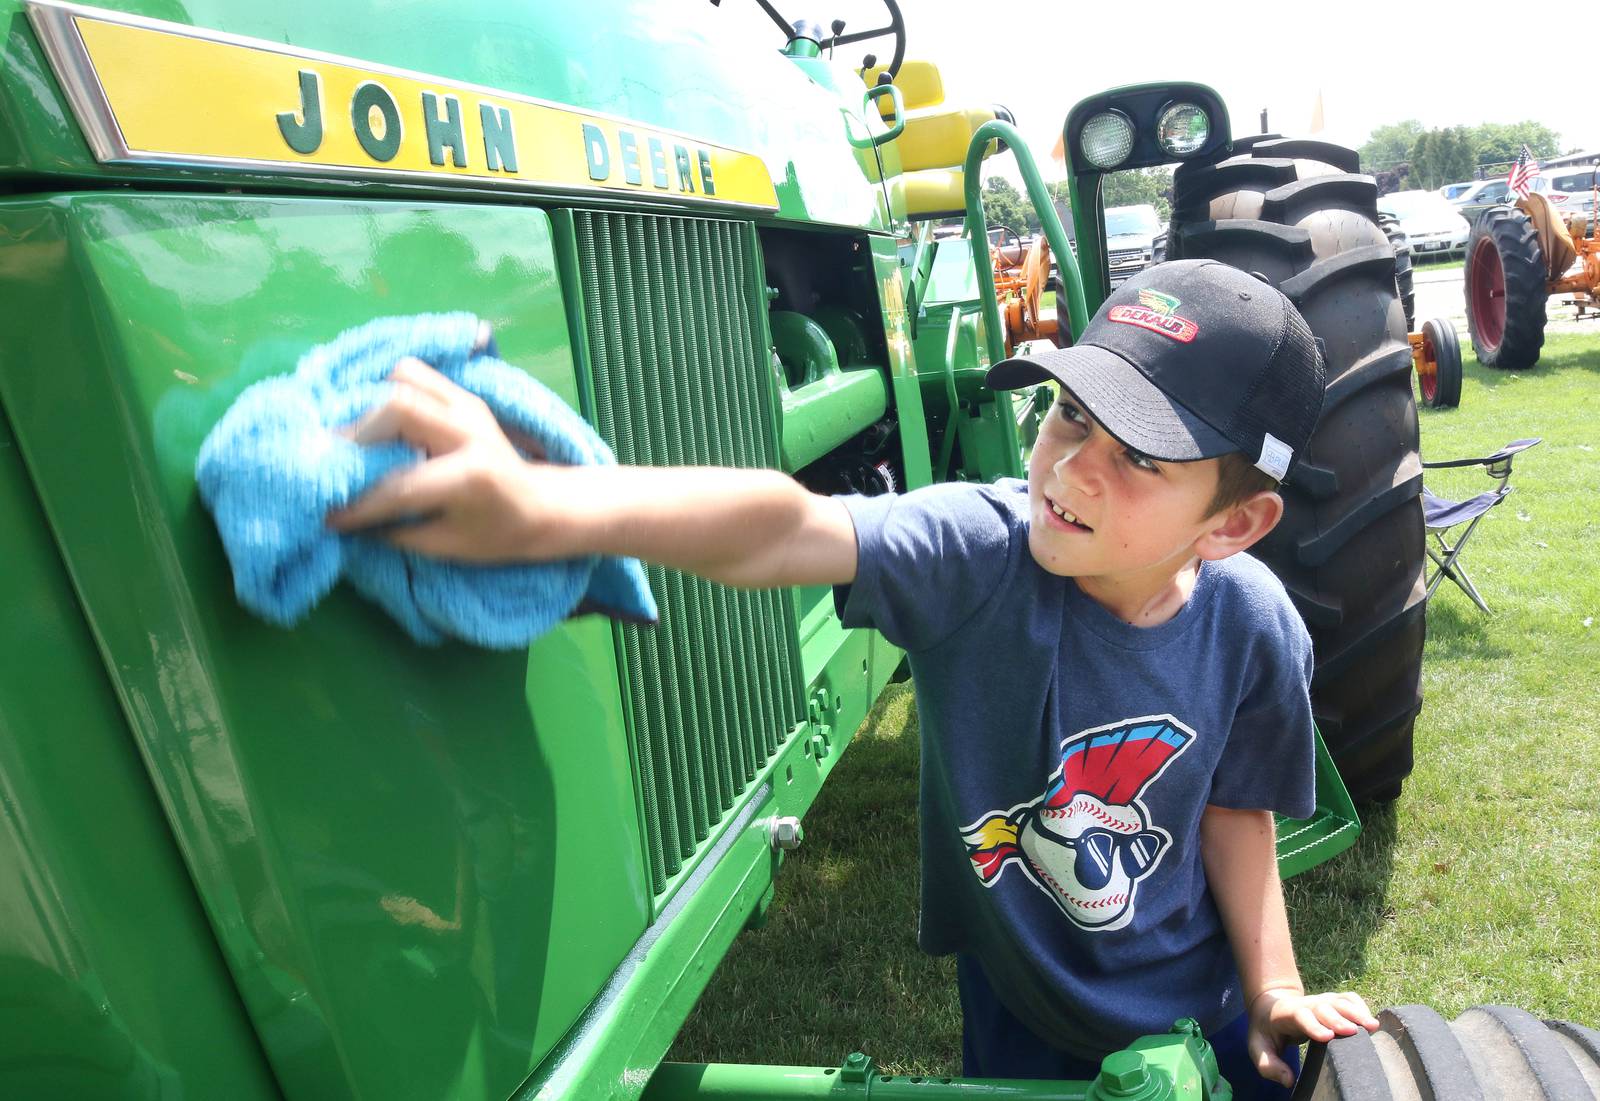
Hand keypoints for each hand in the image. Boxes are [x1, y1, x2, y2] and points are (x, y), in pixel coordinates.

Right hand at [326, 357, 580, 561]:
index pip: (398, 483)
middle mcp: (469, 430)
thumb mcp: (445, 545)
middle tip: (332, 461)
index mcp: (471, 475)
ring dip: (369, 404)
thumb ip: (392, 530)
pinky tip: (373, 418)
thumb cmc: (497, 534)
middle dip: (355, 434)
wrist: (543, 506)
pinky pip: (415, 375)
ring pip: (404, 377)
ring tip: (352, 439)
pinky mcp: (463, 396)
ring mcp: (467, 405)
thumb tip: (339, 518)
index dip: (357, 502)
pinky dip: (386, 389)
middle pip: (397, 405)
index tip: (326, 514)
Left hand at [1247, 987, 1378, 1087]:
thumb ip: (1268, 1065)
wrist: (1270, 1008)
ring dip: (1355, 1012)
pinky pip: (1348, 999)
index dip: (1313, 1025)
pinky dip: (1360, 1006)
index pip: (1300, 1016)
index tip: (1327, 1037)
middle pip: (1323, 1007)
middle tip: (1354, 1032)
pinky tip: (1371, 1021)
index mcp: (1286, 1014)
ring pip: (1339, 1001)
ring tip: (1372, 1026)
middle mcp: (1306, 1004)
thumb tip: (1288, 1080)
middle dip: (1337, 1018)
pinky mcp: (1332, 1001)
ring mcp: (1320, 1000)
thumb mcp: (1258, 1047)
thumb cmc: (1267, 1032)